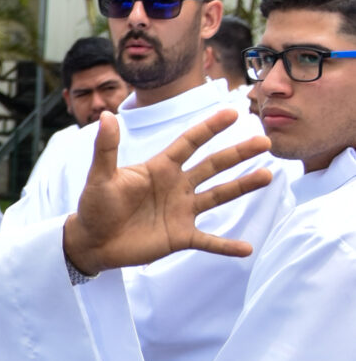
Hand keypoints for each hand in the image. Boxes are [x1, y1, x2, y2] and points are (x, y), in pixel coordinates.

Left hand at [61, 108, 270, 275]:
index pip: (189, 142)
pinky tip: (247, 248)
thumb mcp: (100, 176)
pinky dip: (226, 245)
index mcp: (160, 168)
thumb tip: (106, 114)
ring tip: (267, 175)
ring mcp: (181, 211)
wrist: (92, 242)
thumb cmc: (95, 206)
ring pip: (218, 196)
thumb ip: (106, 148)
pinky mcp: (180, 236)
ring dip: (242, 186)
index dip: (210, 128)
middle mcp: (177, 186)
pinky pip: (208, 241)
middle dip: (238, 153)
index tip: (232, 112)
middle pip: (213, 165)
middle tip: (264, 141)